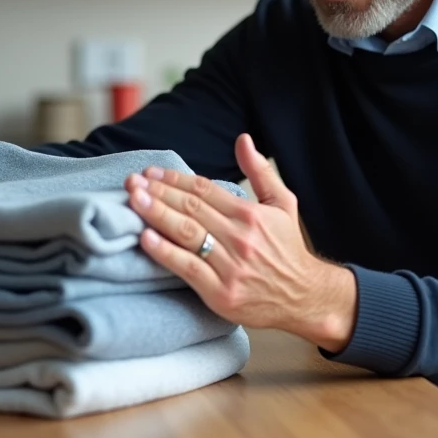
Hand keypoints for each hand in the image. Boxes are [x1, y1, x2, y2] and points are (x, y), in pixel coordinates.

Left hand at [125, 134, 355, 350]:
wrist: (304, 297)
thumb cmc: (289, 250)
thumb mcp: (283, 204)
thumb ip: (260, 172)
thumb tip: (243, 140)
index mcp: (251, 214)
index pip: (205, 190)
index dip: (176, 179)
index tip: (151, 172)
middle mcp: (240, 237)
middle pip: (191, 208)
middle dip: (159, 192)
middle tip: (132, 182)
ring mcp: (230, 266)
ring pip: (187, 234)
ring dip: (157, 214)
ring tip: (134, 200)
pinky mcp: (221, 293)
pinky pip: (188, 269)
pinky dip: (165, 253)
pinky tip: (146, 239)